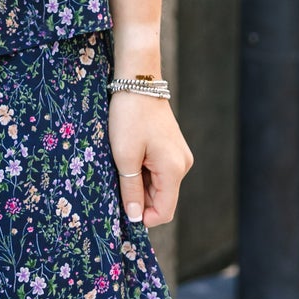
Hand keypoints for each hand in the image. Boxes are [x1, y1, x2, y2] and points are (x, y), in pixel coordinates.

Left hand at [108, 91, 192, 227]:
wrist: (138, 80)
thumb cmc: (129, 116)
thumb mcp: (124, 156)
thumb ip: (130, 191)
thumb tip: (135, 218)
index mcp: (174, 170)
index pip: (164, 212)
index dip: (143, 217)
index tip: (120, 209)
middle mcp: (182, 165)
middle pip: (161, 198)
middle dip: (138, 197)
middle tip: (115, 180)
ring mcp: (179, 155)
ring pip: (158, 184)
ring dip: (138, 182)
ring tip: (121, 164)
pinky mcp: (172, 147)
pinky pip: (158, 170)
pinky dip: (142, 170)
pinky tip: (128, 156)